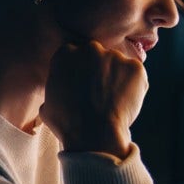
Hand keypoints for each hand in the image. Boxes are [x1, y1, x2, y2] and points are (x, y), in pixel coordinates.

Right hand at [38, 33, 145, 156]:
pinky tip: (125, 104)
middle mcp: (90, 49)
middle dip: (98, 71)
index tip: (81, 86)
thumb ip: (55, 91)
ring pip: (117, 66)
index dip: (79, 72)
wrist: (93, 134)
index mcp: (65, 54)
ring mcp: (115, 56)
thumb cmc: (67, 123)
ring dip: (116, 78)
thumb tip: (58, 95)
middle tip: (98, 93)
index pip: (74, 55)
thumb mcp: (47, 105)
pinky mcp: (135, 67)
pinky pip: (135, 76)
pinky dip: (134, 88)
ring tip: (112, 102)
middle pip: (97, 56)